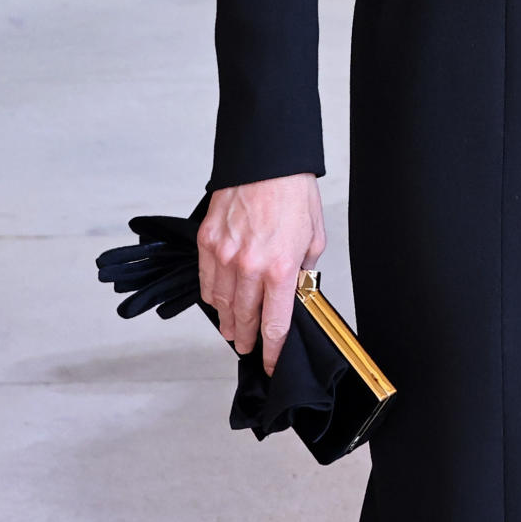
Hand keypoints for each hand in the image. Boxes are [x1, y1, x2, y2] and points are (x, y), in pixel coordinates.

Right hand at [197, 174, 325, 374]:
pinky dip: (212, 297)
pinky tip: (219, 303)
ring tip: (232, 331)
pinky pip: (207, 281)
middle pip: (245, 320)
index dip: (272, 351)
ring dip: (228, 322)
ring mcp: (224, 255)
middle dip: (247, 339)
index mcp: (281, 268)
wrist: (267, 159)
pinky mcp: (208, 242)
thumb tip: (296, 289)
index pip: (275, 325)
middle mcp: (250, 267)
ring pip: (222, 305)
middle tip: (248, 348)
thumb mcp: (313, 236)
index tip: (270, 362)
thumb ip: (303, 269)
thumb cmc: (293, 192)